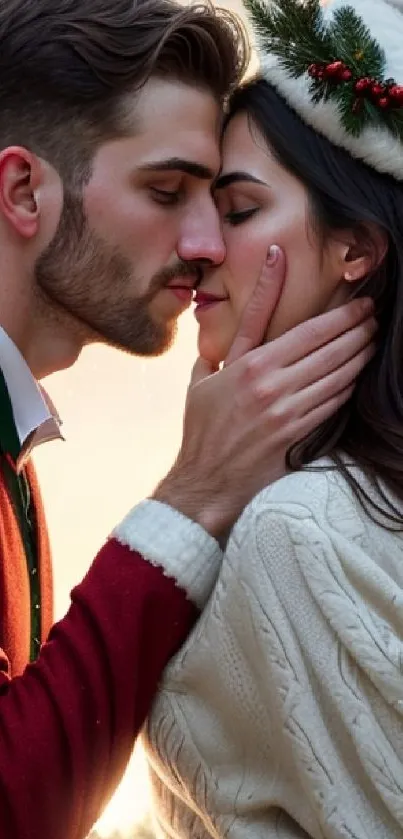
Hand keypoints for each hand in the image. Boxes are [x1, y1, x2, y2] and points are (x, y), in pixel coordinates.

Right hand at [154, 246, 375, 538]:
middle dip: (358, 331)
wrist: (205, 477)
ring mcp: (287, 412)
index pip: (308, 332)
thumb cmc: (201, 426)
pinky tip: (356, 376)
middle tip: (373, 318)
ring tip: (371, 342)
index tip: (359, 304)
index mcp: (250, 365)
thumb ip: (226, 342)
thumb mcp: (204, 376)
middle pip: (330, 351)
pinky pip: (332, 405)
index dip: (340, 316)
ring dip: (360, 356)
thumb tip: (231, 309)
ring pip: (337, 376)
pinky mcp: (297, 435)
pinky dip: (348, 387)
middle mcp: (272, 386)